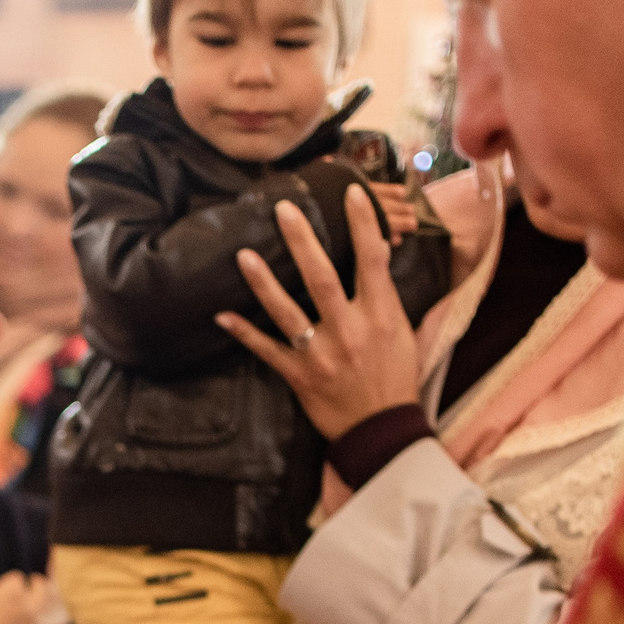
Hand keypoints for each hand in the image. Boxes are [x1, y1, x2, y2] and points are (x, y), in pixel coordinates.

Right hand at [0, 570, 63, 623]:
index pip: (16, 580)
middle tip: (34, 584)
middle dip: (36, 585)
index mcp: (11, 595)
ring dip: (44, 603)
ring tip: (37, 605)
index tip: (4, 589)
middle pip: (42, 589)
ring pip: (49, 609)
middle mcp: (29, 607)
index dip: (9, 583)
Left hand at [217, 183, 420, 439]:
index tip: (351, 193)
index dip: (362, 224)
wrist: (382, 429)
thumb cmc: (395, 376)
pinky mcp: (299, 376)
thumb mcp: (403, 332)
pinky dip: (244, 333)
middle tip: (283, 209)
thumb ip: (385, 295)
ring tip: (243, 254)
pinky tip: (221, 315)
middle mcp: (350, 331)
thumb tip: (377, 252)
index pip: (372, 260)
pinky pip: (267, 350)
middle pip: (321, 277)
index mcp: (380, 315)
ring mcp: (321, 355)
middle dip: (302, 240)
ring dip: (263, 283)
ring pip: (287, 312)